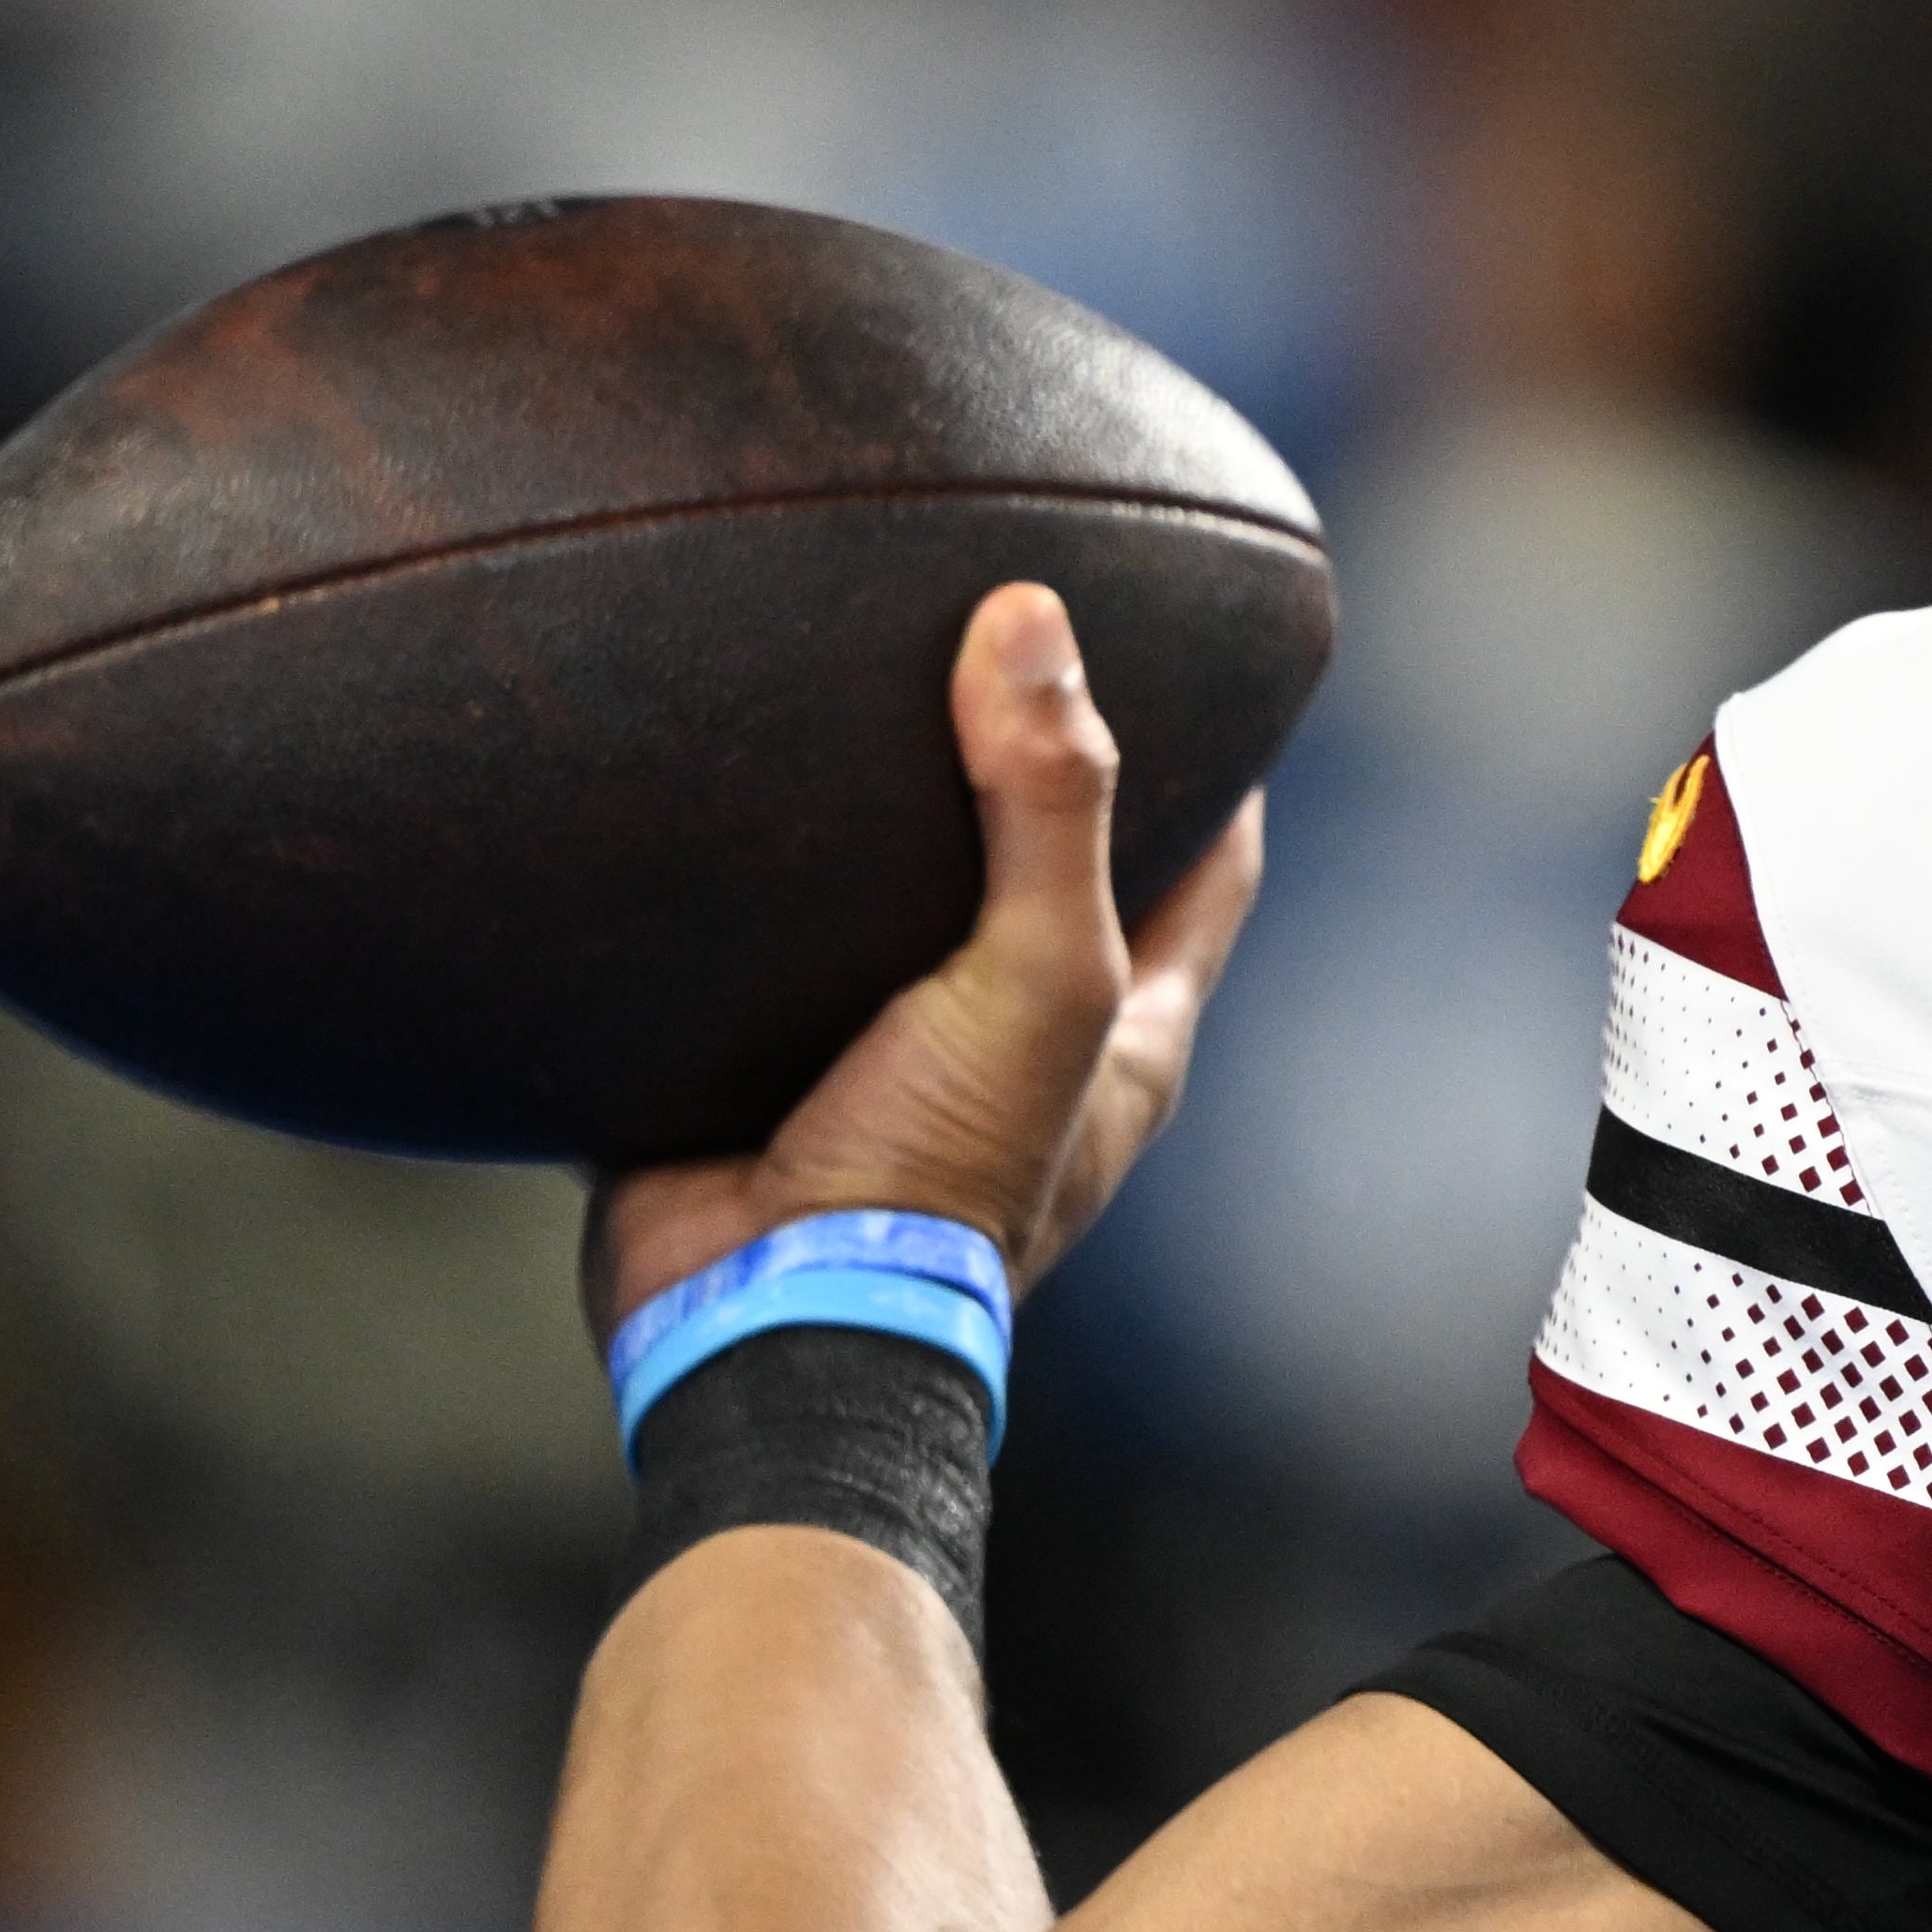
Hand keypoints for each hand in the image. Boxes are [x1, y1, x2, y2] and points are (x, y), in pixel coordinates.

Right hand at [589, 583, 1268, 1333]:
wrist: (757, 1314)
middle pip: (1052, 878)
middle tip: (994, 645)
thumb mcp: (1037, 976)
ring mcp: (889, 1061)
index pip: (1207, 871)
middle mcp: (1017, 1045)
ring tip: (837, 688)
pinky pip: (765, 959)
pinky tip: (708, 793)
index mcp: (1120, 1034)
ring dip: (876, 826)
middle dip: (1036, 775)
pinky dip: (753, 885)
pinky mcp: (760, 1070)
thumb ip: (1047, 802)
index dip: (1222, 766)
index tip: (1203, 653)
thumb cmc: (938, 1169)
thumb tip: (1032, 617)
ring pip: (900, 913)